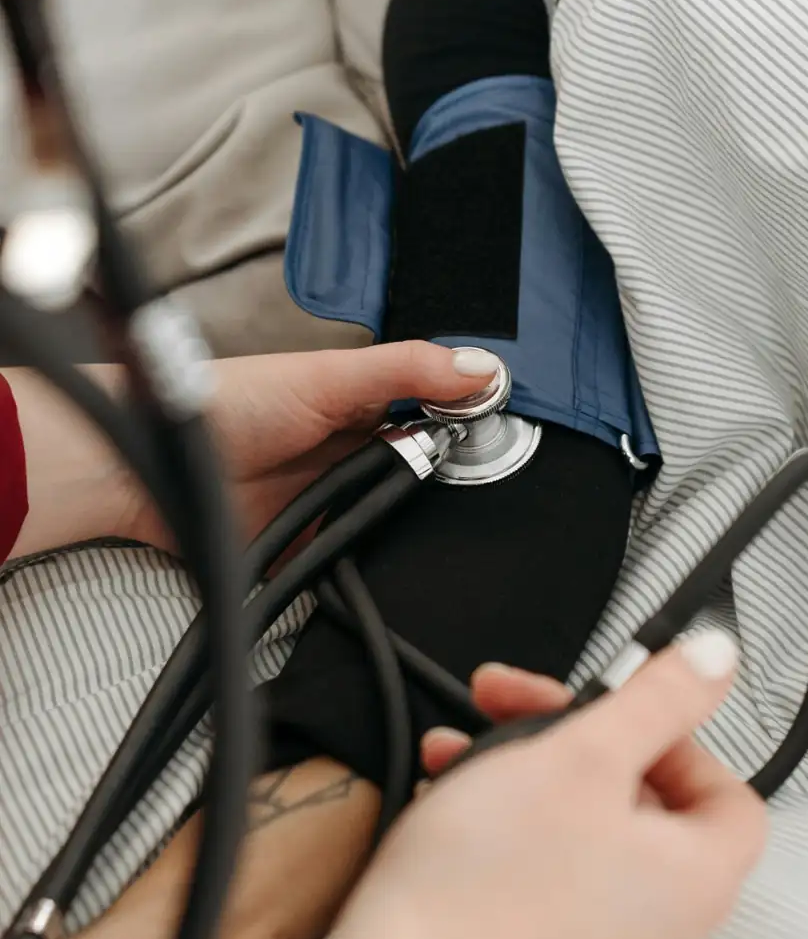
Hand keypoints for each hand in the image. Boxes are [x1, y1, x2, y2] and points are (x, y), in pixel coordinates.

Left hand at [5, 341, 498, 556]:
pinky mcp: (320, 552)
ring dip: (427, 529)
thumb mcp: (331, 376)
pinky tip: (410, 564)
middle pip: (435, 473)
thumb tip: (484, 369)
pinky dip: (386, 569)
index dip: (480, 425)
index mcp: (369, 401)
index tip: (520, 438)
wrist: (157, 471)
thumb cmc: (230, 404)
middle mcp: (361, 452)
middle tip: (495, 490)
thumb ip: (408, 370)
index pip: (444, 412)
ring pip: (407, 523)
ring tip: (460, 530)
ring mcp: (342, 504)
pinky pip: (367, 566)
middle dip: (462, 484)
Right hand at [250, 634, 766, 938]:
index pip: (726, 790)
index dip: (675, 735)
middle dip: (573, 737)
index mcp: (695, 880)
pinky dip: (506, 830)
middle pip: (643, 802)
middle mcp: (661, 930)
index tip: (619, 707)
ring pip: (580, 831)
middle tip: (518, 706)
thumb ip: (661, 697)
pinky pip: (543, 877)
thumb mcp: (584, 753)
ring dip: (524, 772)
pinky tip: (451, 802)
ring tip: (463, 752)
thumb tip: (717, 657)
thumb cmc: (483, 892)